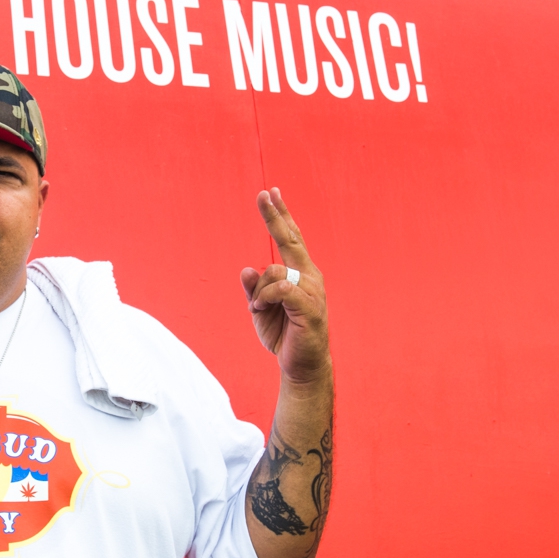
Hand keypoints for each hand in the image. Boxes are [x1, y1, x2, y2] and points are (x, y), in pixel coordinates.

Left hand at [240, 188, 329, 383]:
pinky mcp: (309, 306)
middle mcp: (310, 276)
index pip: (291, 238)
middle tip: (263, 194)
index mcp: (301, 273)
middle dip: (275, 216)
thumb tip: (246, 268)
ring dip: (258, 291)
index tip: (271, 193)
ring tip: (259, 309)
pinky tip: (260, 309)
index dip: (281, 215)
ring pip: (274, 271)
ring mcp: (312, 290)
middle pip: (290, 239)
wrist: (300, 365)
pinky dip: (263, 298)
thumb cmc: (282, 333)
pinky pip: (280, 289)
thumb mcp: (259, 307)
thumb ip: (253, 288)